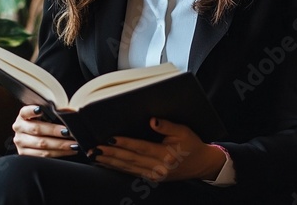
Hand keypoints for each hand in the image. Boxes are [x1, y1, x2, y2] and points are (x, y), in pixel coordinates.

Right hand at [12, 105, 78, 157]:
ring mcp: (20, 142)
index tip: (41, 109)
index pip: (25, 111)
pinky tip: (69, 150)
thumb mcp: (44, 115)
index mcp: (23, 116)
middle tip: (68, 131)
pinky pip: (43, 156)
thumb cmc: (41, 122)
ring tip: (73, 144)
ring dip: (60, 145)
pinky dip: (58, 153)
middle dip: (54, 131)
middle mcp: (19, 128)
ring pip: (41, 144)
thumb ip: (53, 113)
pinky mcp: (24, 154)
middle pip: (37, 129)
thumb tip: (69, 112)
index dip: (32, 110)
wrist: (30, 136)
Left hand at [89, 118, 226, 181]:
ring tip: (95, 156)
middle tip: (95, 149)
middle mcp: (158, 168)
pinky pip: (131, 172)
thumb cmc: (192, 144)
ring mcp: (154, 175)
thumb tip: (152, 120)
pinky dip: (118, 167)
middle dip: (111, 154)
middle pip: (130, 160)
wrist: (202, 164)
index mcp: (166, 155)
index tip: (110, 138)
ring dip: (110, 162)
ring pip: (128, 168)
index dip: (125, 143)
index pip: (141, 148)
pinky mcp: (152, 177)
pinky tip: (107, 163)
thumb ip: (167, 125)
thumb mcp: (183, 131)